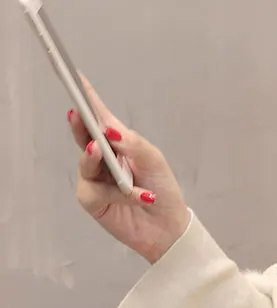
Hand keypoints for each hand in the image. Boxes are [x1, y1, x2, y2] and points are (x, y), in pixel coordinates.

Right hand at [69, 76, 191, 263]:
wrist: (169, 228)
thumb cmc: (163, 190)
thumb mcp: (154, 161)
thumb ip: (133, 144)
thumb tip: (110, 131)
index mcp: (118, 144)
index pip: (100, 119)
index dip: (87, 100)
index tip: (76, 80)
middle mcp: (102, 159)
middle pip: (84, 137)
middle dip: (80, 125)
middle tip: (78, 114)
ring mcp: (95, 180)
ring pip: (86, 163)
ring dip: (98, 159)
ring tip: (102, 151)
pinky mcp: (94, 201)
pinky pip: (98, 191)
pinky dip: (119, 193)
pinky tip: (139, 195)